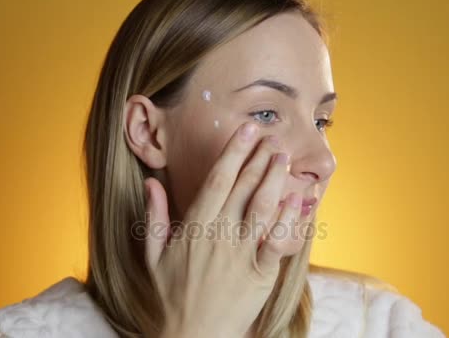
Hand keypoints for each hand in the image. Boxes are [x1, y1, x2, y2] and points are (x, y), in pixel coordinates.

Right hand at [145, 122, 305, 337]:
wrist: (190, 337)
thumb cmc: (170, 296)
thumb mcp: (153, 255)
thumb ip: (155, 216)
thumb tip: (151, 183)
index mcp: (194, 227)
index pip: (217, 181)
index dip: (234, 153)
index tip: (246, 131)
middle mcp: (219, 235)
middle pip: (243, 188)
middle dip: (259, 158)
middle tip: (272, 136)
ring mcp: (241, 255)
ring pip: (261, 208)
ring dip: (274, 179)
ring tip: (284, 157)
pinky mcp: (260, 275)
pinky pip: (277, 242)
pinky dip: (288, 220)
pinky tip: (297, 200)